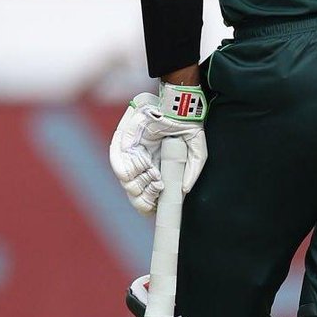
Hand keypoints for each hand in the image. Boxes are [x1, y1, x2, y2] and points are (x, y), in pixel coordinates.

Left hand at [109, 84, 207, 215]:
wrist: (177, 107)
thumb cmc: (187, 126)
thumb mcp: (197, 150)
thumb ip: (193, 171)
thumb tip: (185, 191)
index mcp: (160, 167)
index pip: (150, 193)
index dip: (154, 204)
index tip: (159, 210)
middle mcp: (145, 163)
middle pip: (136, 192)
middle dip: (144, 201)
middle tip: (155, 201)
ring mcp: (134, 154)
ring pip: (128, 182)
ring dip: (138, 189)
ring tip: (156, 184)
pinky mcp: (125, 144)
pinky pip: (119, 164)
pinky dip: (127, 173)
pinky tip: (143, 174)